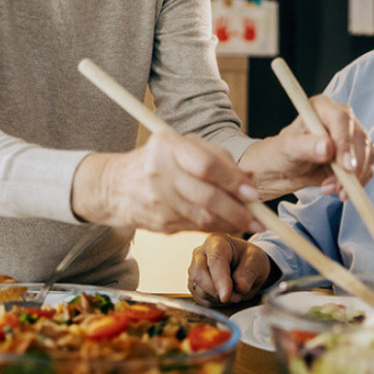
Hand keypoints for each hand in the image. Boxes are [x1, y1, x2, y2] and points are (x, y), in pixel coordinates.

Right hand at [71, 132, 260, 233]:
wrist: (115, 186)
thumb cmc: (158, 160)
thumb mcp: (183, 146)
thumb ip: (218, 157)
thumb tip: (249, 177)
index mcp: (167, 146)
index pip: (206, 166)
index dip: (233, 181)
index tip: (252, 191)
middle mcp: (160, 172)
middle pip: (206, 196)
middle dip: (237, 210)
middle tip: (258, 216)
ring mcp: (158, 200)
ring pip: (203, 217)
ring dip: (230, 223)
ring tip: (249, 223)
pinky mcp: (159, 222)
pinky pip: (195, 228)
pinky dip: (215, 228)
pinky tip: (228, 225)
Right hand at [188, 233, 274, 305]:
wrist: (245, 266)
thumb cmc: (249, 259)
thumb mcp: (257, 261)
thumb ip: (248, 273)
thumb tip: (239, 287)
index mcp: (216, 242)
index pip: (214, 260)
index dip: (220, 279)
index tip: (226, 296)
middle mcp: (201, 253)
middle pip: (199, 275)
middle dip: (217, 291)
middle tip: (237, 296)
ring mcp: (194, 269)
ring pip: (199, 289)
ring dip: (218, 298)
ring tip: (235, 293)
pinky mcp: (194, 285)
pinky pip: (200, 298)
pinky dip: (214, 302)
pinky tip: (225, 294)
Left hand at [240, 95, 373, 199]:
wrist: (286, 169)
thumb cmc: (282, 153)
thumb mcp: (287, 150)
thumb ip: (305, 147)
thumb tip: (327, 147)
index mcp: (322, 107)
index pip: (341, 119)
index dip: (345, 143)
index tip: (345, 167)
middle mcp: (341, 117)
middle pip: (359, 138)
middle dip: (351, 167)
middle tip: (336, 188)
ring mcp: (352, 135)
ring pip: (368, 153)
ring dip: (354, 177)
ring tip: (330, 188)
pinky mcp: (358, 152)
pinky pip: (369, 166)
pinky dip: (358, 181)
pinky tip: (338, 189)